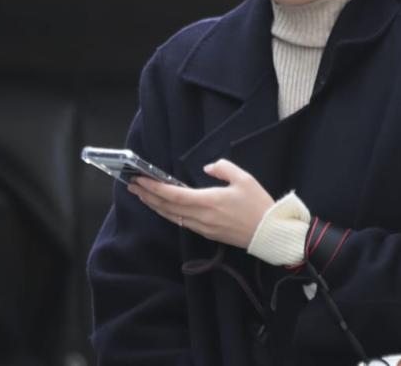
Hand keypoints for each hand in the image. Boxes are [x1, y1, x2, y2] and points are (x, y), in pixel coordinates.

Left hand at [130, 158, 273, 248]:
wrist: (268, 232)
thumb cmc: (258, 204)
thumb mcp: (245, 179)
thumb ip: (223, 168)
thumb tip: (208, 168)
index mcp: (208, 201)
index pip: (173, 195)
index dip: (154, 187)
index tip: (139, 179)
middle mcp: (200, 216)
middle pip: (166, 207)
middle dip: (147, 195)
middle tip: (132, 185)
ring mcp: (202, 227)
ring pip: (171, 216)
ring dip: (154, 206)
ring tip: (142, 196)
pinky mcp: (206, 233)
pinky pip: (181, 222)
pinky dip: (168, 213)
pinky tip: (163, 208)